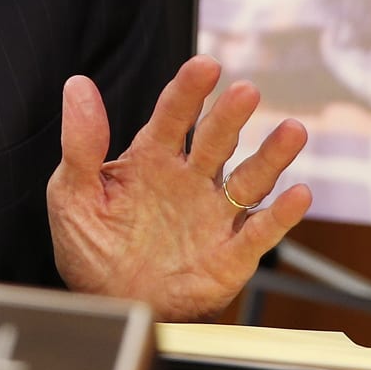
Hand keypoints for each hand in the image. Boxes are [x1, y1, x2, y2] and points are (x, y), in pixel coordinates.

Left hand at [46, 55, 311, 320]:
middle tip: (245, 91)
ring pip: (249, 179)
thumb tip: (78, 86)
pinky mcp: (230, 254)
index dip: (189, 90)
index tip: (205, 66)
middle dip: (230, 116)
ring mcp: (213, 215)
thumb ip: (80, 143)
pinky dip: (281, 215)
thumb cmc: (92, 246)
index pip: (173, 116)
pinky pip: (260, 232)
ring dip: (271, 156)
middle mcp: (189, 180)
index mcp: (151, 159)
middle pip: (216, 140)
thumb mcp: (72, 194)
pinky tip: (298, 194)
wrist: (110, 303)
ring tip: (292, 131)